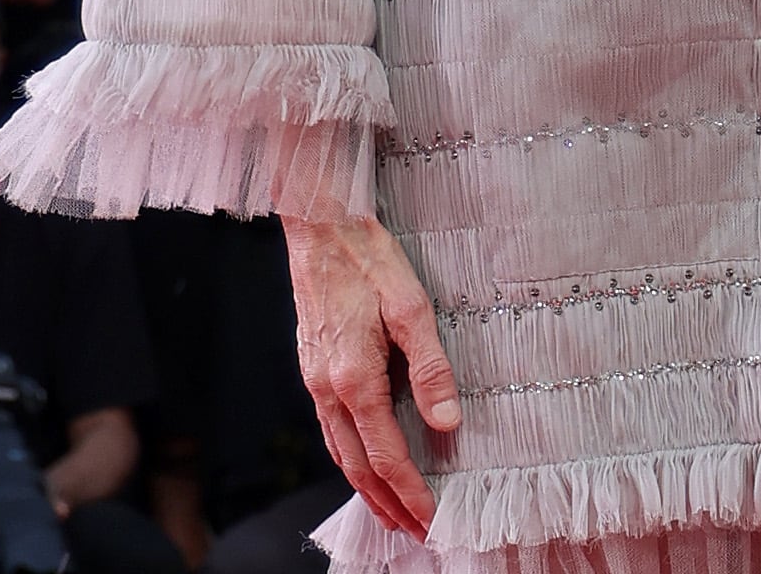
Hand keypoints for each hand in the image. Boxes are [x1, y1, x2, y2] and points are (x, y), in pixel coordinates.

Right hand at [283, 213, 459, 537]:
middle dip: (388, 505)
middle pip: (358, 467)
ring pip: (340, 452)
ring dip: (367, 488)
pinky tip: (364, 463)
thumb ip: (430, 369)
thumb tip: (447, 424)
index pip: (386, 456)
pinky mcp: (313, 369)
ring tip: (392, 512)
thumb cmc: (370, 260)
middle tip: (416, 533)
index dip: (410, 492)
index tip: (431, 520)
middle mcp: (328, 389)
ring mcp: (315, 381)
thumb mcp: (413, 308)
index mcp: (355, 379)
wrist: (321, 228)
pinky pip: (332, 429)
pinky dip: (350, 458)